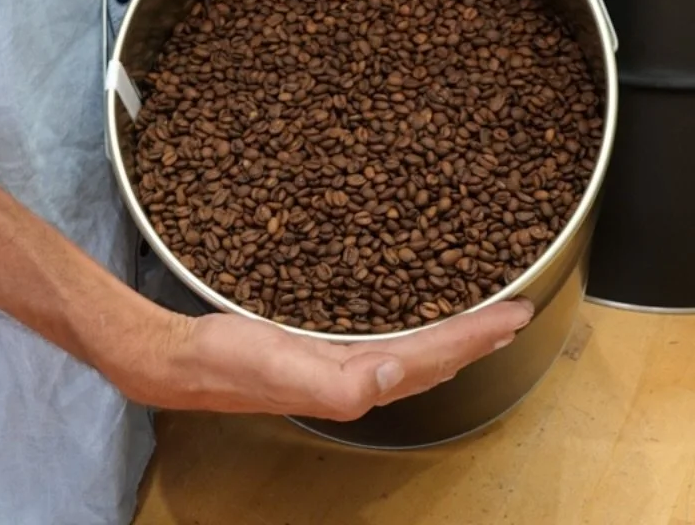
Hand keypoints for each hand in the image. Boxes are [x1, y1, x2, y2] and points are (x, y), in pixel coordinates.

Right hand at [140, 297, 532, 419]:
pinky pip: (387, 336)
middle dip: (478, 336)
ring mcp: (340, 364)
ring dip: (453, 334)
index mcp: (355, 383)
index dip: (478, 334)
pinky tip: (416, 313)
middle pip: (434, 357)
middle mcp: (356, 378)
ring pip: (415, 350)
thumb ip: (338, 381)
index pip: (432, 357)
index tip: (516, 311)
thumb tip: (397, 369)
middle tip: (516, 311)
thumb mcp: (275, 365)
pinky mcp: (322, 347)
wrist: (178, 359)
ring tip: (483, 315)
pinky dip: (416, 325)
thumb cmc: (224, 361)